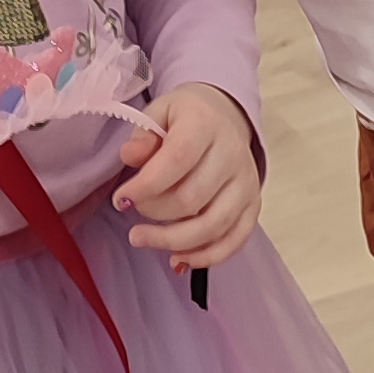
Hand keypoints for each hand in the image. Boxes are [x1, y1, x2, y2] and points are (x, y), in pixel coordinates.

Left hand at [114, 84, 260, 268]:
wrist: (224, 116)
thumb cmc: (184, 118)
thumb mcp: (158, 114)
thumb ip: (142, 136)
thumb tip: (130, 156)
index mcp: (205, 124)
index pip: (177, 160)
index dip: (146, 186)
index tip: (121, 198)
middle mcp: (232, 153)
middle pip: (192, 198)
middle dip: (153, 212)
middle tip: (131, 210)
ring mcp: (247, 182)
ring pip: (212, 225)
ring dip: (172, 241)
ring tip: (141, 238)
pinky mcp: (252, 205)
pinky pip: (234, 240)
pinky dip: (205, 256)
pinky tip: (178, 258)